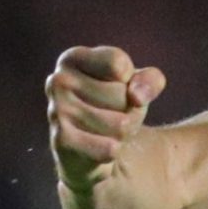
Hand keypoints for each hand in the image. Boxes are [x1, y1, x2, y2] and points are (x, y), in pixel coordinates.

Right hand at [46, 45, 166, 188]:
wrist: (89, 148)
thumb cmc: (114, 106)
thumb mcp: (138, 85)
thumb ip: (150, 80)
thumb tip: (136, 96)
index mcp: (74, 58)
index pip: (118, 63)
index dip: (131, 79)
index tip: (119, 85)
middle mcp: (60, 80)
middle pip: (122, 95)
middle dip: (130, 110)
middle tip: (115, 114)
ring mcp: (57, 110)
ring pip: (120, 124)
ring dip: (124, 133)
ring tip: (109, 130)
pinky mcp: (61, 140)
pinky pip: (109, 147)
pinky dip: (114, 150)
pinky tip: (100, 146)